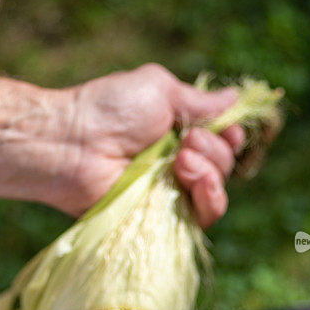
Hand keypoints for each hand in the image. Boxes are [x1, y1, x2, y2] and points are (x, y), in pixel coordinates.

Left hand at [50, 63, 244, 224]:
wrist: (74, 144)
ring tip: (181, 159)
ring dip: (211, 171)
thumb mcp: (160, 90)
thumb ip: (199, 101)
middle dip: (214, 149)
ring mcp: (170, 193)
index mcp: (177, 132)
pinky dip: (208, 197)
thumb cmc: (110, 110)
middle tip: (186, 141)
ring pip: (217, 192)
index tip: (227, 129)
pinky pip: (203, 217)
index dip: (230, 135)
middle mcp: (177, 164)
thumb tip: (236, 98)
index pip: (222, 140)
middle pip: (224, 164)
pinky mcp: (163, 219)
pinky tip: (192, 179)